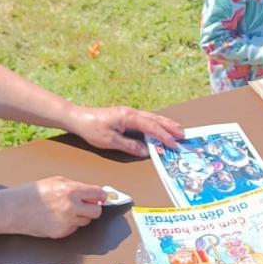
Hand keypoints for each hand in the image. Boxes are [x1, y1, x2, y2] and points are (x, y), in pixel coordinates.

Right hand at [10, 176, 105, 237]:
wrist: (14, 209)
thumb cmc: (32, 193)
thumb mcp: (55, 181)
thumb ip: (75, 186)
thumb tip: (91, 193)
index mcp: (71, 190)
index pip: (98, 194)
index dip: (100, 196)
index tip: (101, 197)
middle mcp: (71, 207)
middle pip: (96, 212)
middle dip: (93, 209)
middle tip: (86, 206)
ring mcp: (66, 222)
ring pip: (85, 222)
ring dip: (80, 217)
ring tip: (64, 211)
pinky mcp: (61, 233)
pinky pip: (73, 229)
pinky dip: (69, 225)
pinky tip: (56, 219)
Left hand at [68, 105, 182, 155]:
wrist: (78, 118)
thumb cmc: (92, 128)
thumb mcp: (110, 141)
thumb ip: (130, 146)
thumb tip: (147, 150)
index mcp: (129, 117)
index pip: (151, 127)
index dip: (164, 136)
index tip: (174, 144)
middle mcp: (132, 113)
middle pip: (156, 119)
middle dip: (170, 127)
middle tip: (183, 135)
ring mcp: (129, 113)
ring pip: (152, 118)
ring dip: (165, 124)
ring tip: (177, 130)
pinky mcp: (126, 116)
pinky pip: (146, 120)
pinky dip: (156, 124)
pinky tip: (160, 128)